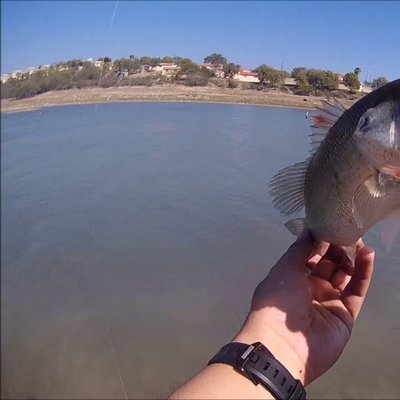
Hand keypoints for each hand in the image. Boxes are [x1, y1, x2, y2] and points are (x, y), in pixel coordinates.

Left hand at [234, 233, 373, 385]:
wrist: (283, 343)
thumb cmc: (278, 300)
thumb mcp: (285, 268)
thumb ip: (299, 249)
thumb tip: (309, 229)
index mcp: (291, 277)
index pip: (309, 255)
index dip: (319, 241)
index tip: (330, 225)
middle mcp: (309, 288)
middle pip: (328, 264)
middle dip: (337, 247)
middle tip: (346, 231)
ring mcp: (328, 302)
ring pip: (344, 275)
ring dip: (351, 257)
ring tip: (359, 240)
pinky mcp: (345, 315)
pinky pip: (356, 291)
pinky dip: (363, 273)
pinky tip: (367, 254)